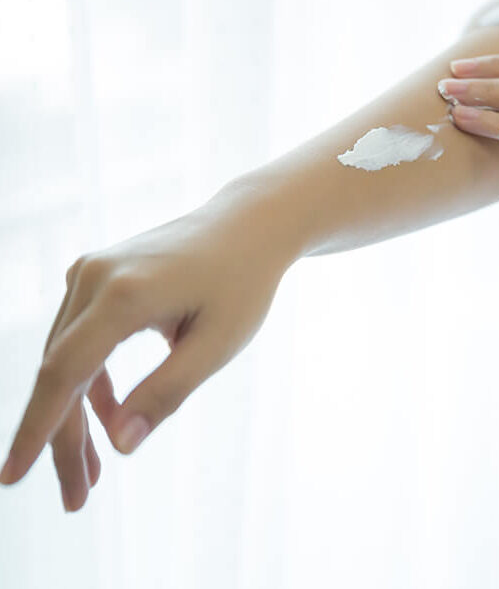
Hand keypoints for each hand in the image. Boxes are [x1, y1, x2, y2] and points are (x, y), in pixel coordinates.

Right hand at [0, 180, 296, 510]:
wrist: (248, 227)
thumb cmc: (243, 283)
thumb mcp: (217, 344)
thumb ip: (167, 391)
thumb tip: (119, 443)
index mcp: (124, 294)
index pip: (64, 372)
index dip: (38, 429)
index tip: (13, 476)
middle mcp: (96, 276)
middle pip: (61, 369)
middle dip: (64, 436)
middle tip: (77, 497)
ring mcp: (94, 270)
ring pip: (66, 354)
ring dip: (74, 411)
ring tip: (90, 470)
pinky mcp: (101, 273)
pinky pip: (82, 335)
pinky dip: (90, 377)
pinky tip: (107, 411)